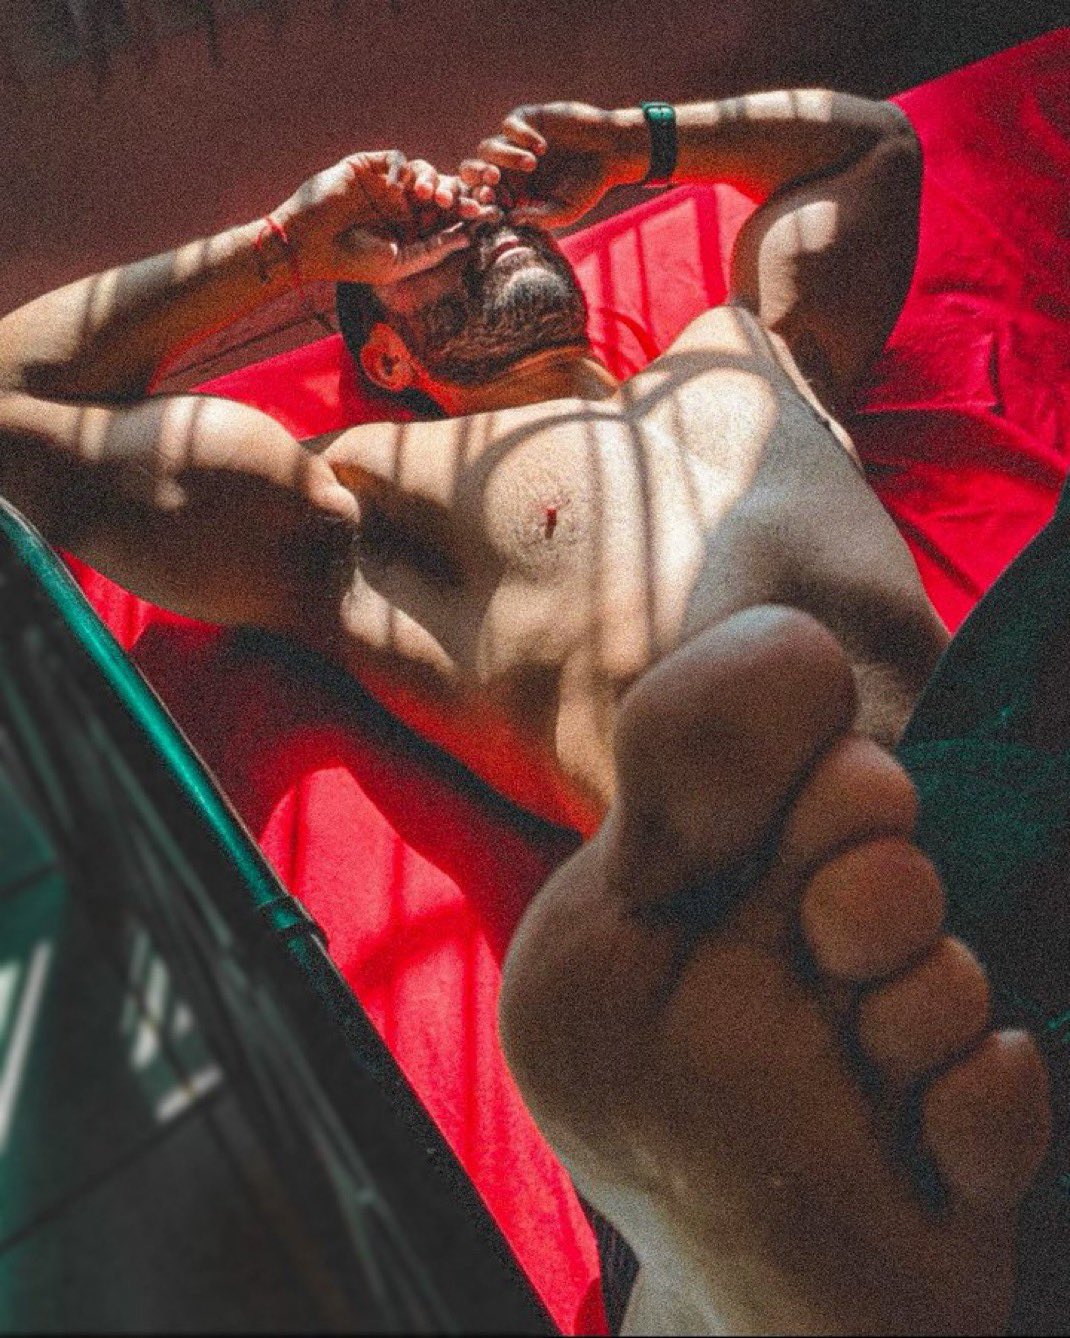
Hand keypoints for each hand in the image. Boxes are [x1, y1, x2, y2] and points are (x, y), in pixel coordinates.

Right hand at [271, 150, 499, 284]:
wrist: (309, 244)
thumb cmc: (352, 262)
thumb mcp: (399, 263)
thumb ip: (432, 250)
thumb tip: (468, 238)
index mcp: (413, 230)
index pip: (447, 218)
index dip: (468, 214)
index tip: (489, 215)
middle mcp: (403, 205)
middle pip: (442, 191)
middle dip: (459, 194)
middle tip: (473, 199)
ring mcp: (387, 185)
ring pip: (425, 172)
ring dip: (433, 182)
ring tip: (431, 198)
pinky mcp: (369, 167)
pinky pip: (398, 159)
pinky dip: (403, 169)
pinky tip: (398, 186)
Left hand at [465, 103, 636, 228]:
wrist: (611, 151)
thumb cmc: (589, 185)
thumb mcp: (565, 210)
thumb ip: (538, 217)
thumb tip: (509, 221)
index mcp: (513, 193)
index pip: (485, 198)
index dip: (482, 203)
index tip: (491, 207)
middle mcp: (508, 168)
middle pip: (475, 171)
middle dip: (480, 177)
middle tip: (493, 181)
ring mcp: (515, 142)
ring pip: (488, 147)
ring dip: (505, 157)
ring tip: (532, 164)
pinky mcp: (527, 119)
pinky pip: (509, 125)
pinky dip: (521, 136)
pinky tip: (543, 147)